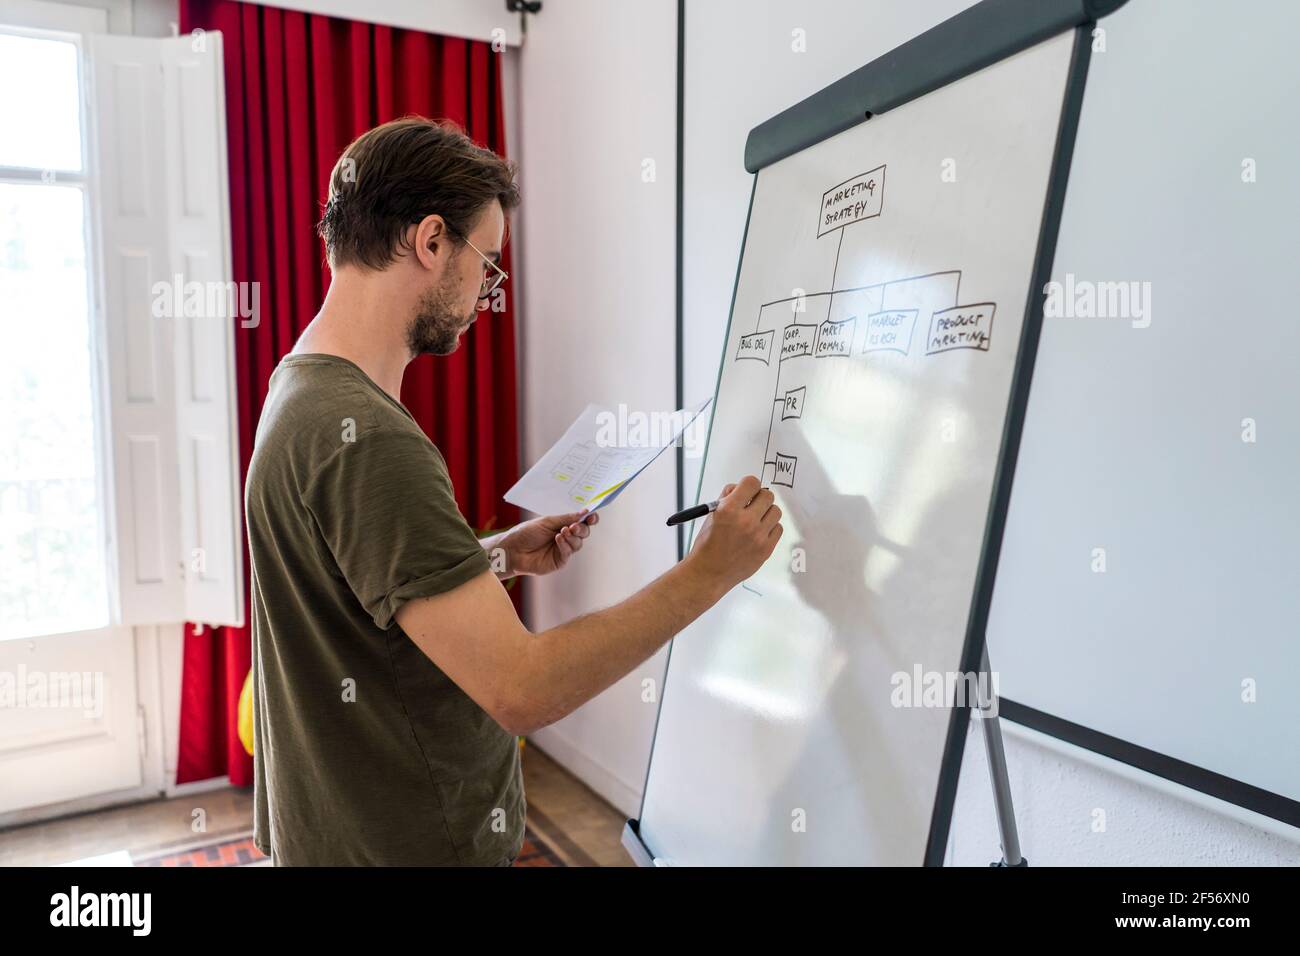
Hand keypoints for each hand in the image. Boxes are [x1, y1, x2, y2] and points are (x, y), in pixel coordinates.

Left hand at [496, 510, 599, 576]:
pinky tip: (558, 538)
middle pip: (583, 533)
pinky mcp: (559, 561)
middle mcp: (565, 538)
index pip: (581, 522)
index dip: (589, 519)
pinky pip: (568, 552)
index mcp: (563, 525)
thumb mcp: (547, 522)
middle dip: (582, 528)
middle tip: (575, 526)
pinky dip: (565, 544)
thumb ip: (566, 518)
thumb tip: (584, 513)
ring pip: (578, 543)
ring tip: (563, 531)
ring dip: (573, 536)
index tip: (592, 516)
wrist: (512, 549)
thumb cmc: (526, 533)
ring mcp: (563, 550)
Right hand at [686, 475, 782, 592]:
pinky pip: (778, 528)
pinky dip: (770, 528)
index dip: (749, 485)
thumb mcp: (711, 515)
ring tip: (756, 519)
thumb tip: (740, 488)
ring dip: (767, 512)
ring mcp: (758, 536)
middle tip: (752, 504)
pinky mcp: (766, 549)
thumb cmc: (707, 545)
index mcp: (728, 510)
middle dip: (759, 497)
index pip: (752, 482)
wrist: (709, 573)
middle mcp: (745, 521)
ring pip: (776, 511)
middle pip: (767, 495)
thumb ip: (727, 498)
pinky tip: (759, 532)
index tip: (747, 490)